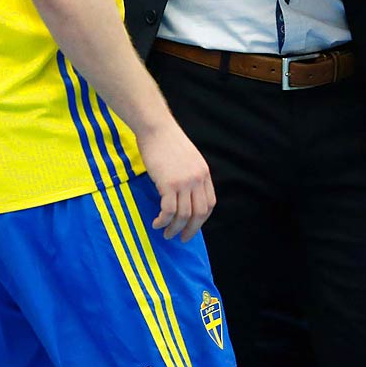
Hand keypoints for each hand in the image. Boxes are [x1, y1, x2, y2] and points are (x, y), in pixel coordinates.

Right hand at [136, 120, 214, 240]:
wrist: (156, 127)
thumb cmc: (166, 141)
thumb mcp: (187, 158)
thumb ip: (190, 175)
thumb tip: (185, 195)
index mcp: (204, 173)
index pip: (209, 203)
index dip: (202, 219)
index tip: (193, 226)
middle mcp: (197, 179)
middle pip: (200, 213)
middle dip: (191, 229)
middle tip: (182, 238)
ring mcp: (184, 182)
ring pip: (183, 215)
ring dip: (174, 228)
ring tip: (166, 234)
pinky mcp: (168, 184)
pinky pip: (168, 210)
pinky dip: (163, 221)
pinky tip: (156, 223)